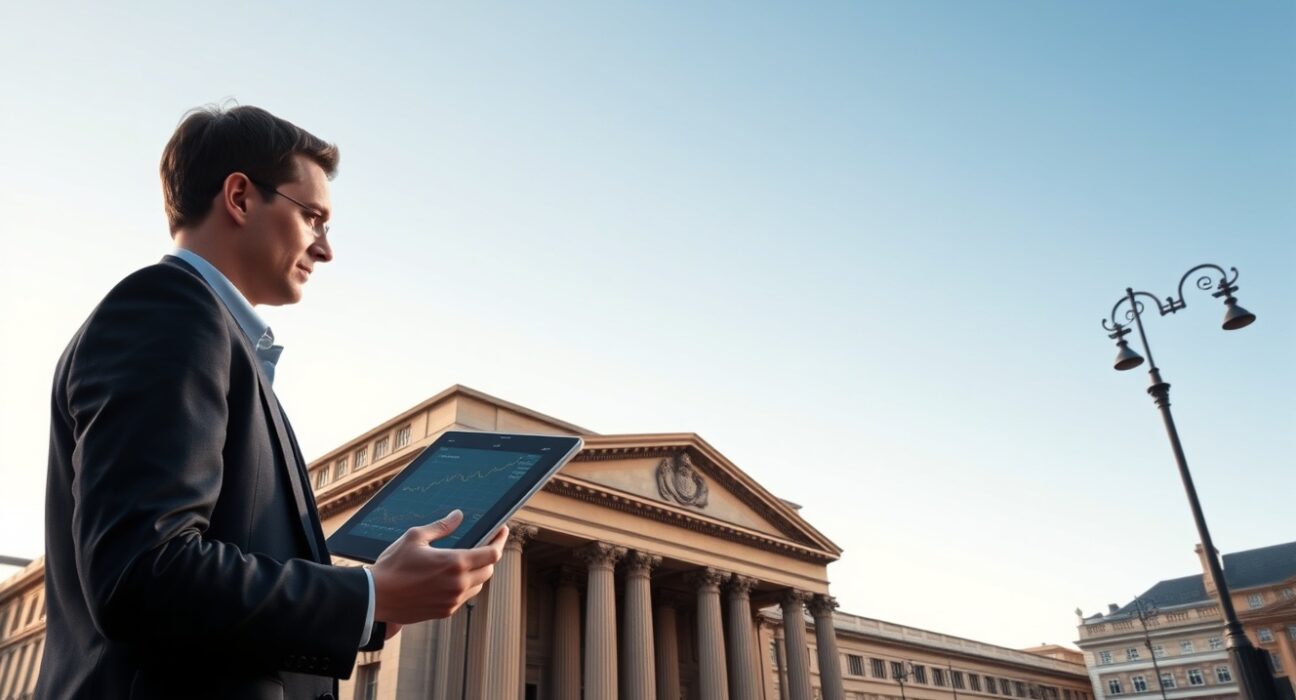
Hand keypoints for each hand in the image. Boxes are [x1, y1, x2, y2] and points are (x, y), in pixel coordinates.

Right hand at [369, 510, 507, 623]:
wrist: (375, 597)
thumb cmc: (392, 565)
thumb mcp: (415, 537)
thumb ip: (441, 527)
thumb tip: (458, 516)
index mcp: (454, 563)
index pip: (492, 554)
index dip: (500, 540)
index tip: (502, 530)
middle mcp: (458, 584)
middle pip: (489, 569)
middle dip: (490, 555)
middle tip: (485, 542)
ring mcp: (453, 600)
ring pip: (479, 585)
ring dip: (479, 572)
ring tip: (470, 559)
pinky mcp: (444, 612)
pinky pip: (464, 597)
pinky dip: (465, 585)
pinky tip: (453, 577)